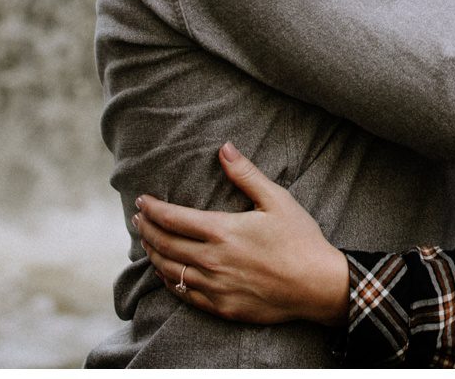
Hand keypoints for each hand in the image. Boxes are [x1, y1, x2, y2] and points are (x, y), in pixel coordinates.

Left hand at [132, 143, 349, 326]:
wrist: (317, 285)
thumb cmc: (300, 240)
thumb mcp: (277, 200)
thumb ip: (246, 174)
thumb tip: (224, 147)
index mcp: (223, 231)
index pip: (173, 219)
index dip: (153, 209)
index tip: (141, 201)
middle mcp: (212, 260)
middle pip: (165, 244)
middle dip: (146, 229)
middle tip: (137, 219)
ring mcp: (215, 287)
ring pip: (170, 271)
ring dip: (153, 255)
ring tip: (146, 243)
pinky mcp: (222, 307)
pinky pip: (185, 296)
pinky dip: (169, 282)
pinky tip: (165, 274)